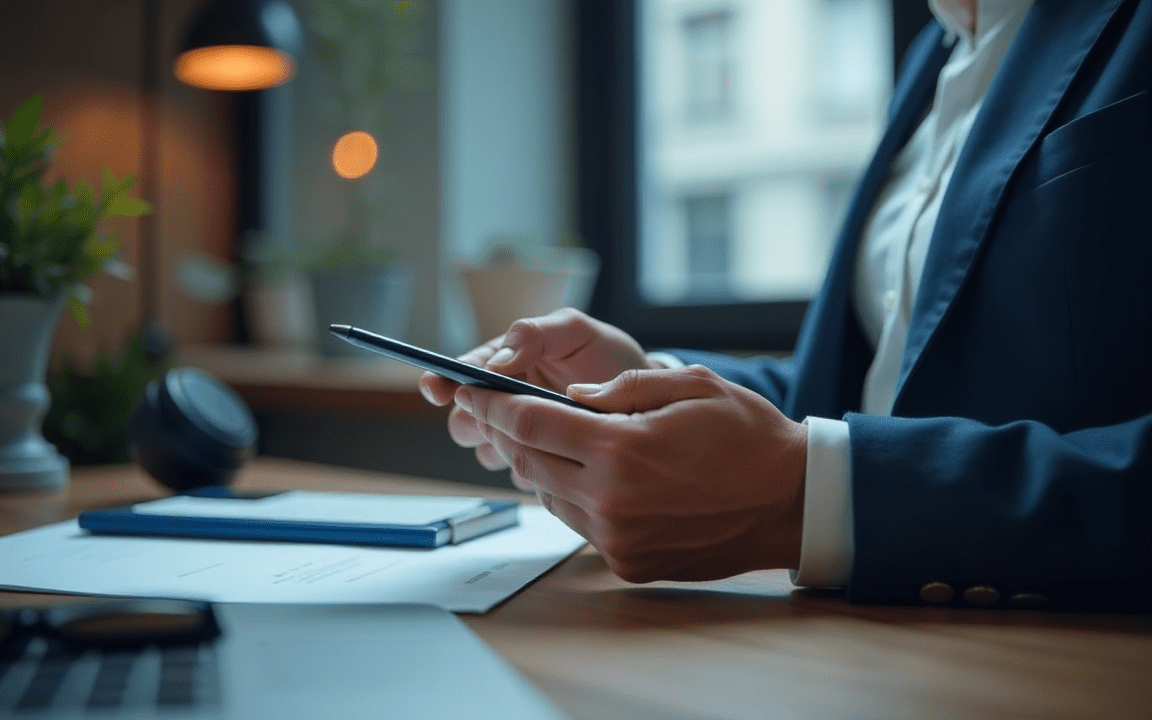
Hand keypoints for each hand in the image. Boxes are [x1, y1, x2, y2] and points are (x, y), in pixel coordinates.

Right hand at [419, 308, 657, 470]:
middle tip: (507, 416)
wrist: (645, 400)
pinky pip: (520, 474)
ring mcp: (518, 437)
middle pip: (463, 421)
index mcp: (503, 364)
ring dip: (508, 445)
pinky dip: (535, 466)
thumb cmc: (607, 357)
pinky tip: (564, 452)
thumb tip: (497, 361)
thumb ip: (534, 335)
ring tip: (548, 432)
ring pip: (488, 451)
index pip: (459, 375)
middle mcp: (503, 403)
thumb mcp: (575, 331)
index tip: (438, 390)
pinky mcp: (538, 466)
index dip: (442, 382)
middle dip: (476, 421)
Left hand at [455, 364, 807, 581]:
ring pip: (548, 494)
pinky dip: (571, 494)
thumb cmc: (746, 435)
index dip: (492, 402)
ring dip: (538, 464)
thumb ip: (621, 386)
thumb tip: (569, 397)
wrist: (790, 502)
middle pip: (528, 459)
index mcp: (621, 448)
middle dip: (505, 429)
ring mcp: (617, 537)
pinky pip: (578, 522)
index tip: (472, 389)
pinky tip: (584, 473)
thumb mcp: (690, 385)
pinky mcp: (627, 561)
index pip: (529, 422)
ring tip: (544, 437)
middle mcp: (610, 498)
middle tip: (493, 406)